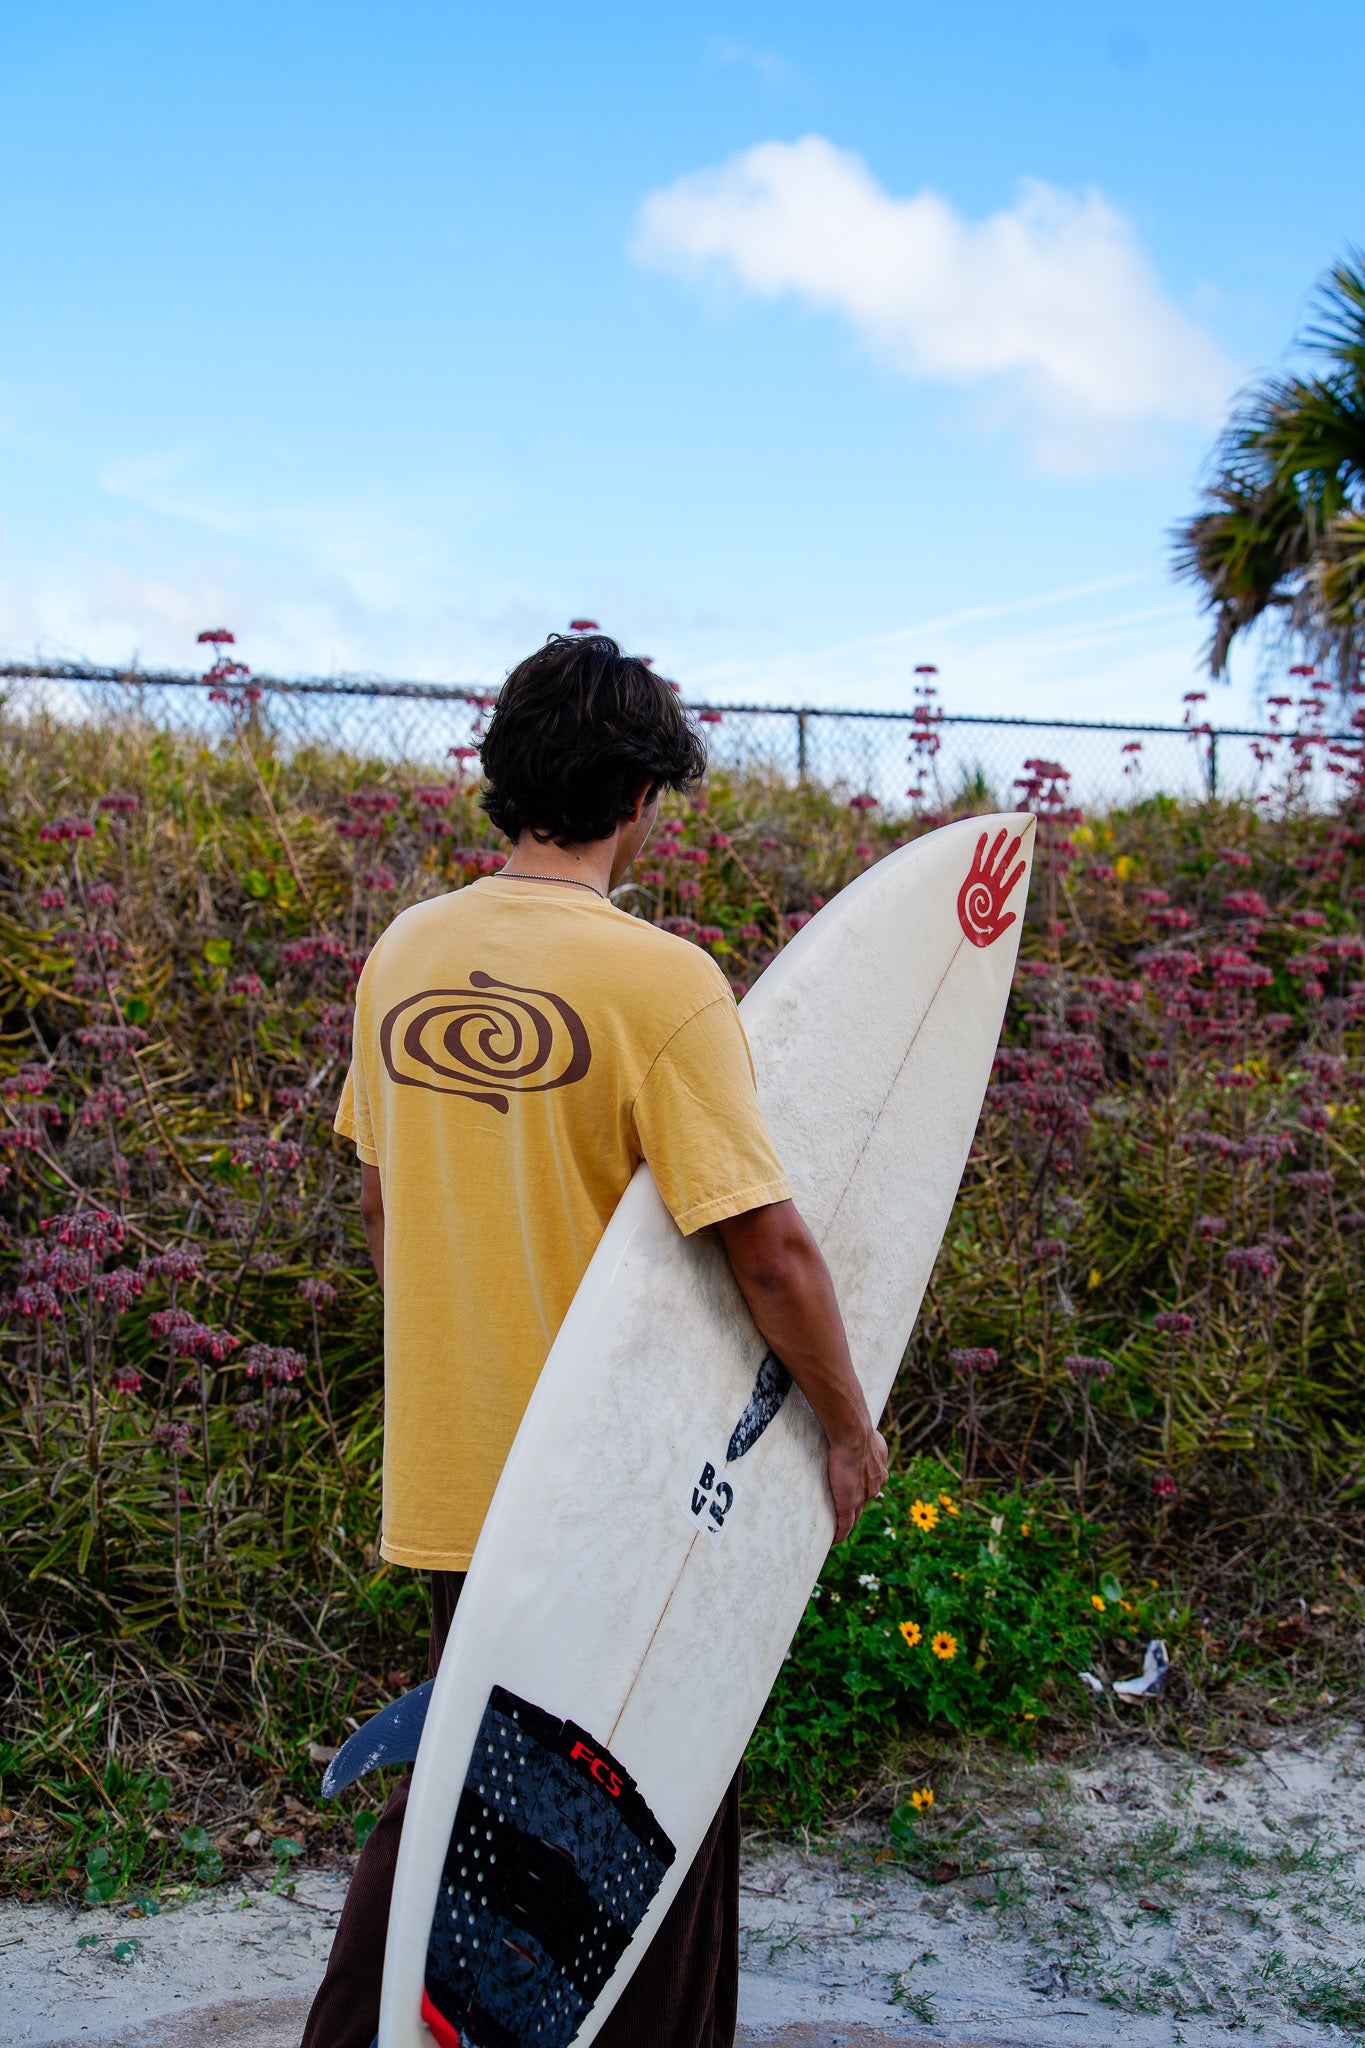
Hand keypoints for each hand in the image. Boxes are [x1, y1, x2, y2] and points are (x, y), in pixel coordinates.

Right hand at [827, 1427, 888, 1542]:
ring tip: (837, 1528)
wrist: (853, 1434)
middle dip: (856, 1508)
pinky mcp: (849, 1504)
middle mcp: (875, 1485)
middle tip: (843, 1512)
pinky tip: (834, 1541)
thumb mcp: (865, 1433)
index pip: (870, 1485)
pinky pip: (845, 1525)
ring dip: (847, 1522)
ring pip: (855, 1515)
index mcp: (879, 1469)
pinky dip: (840, 1533)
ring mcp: (863, 1496)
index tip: (854, 1491)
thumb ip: (863, 1438)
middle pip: (865, 1502)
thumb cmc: (855, 1427)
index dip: (862, 1490)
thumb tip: (855, 1429)